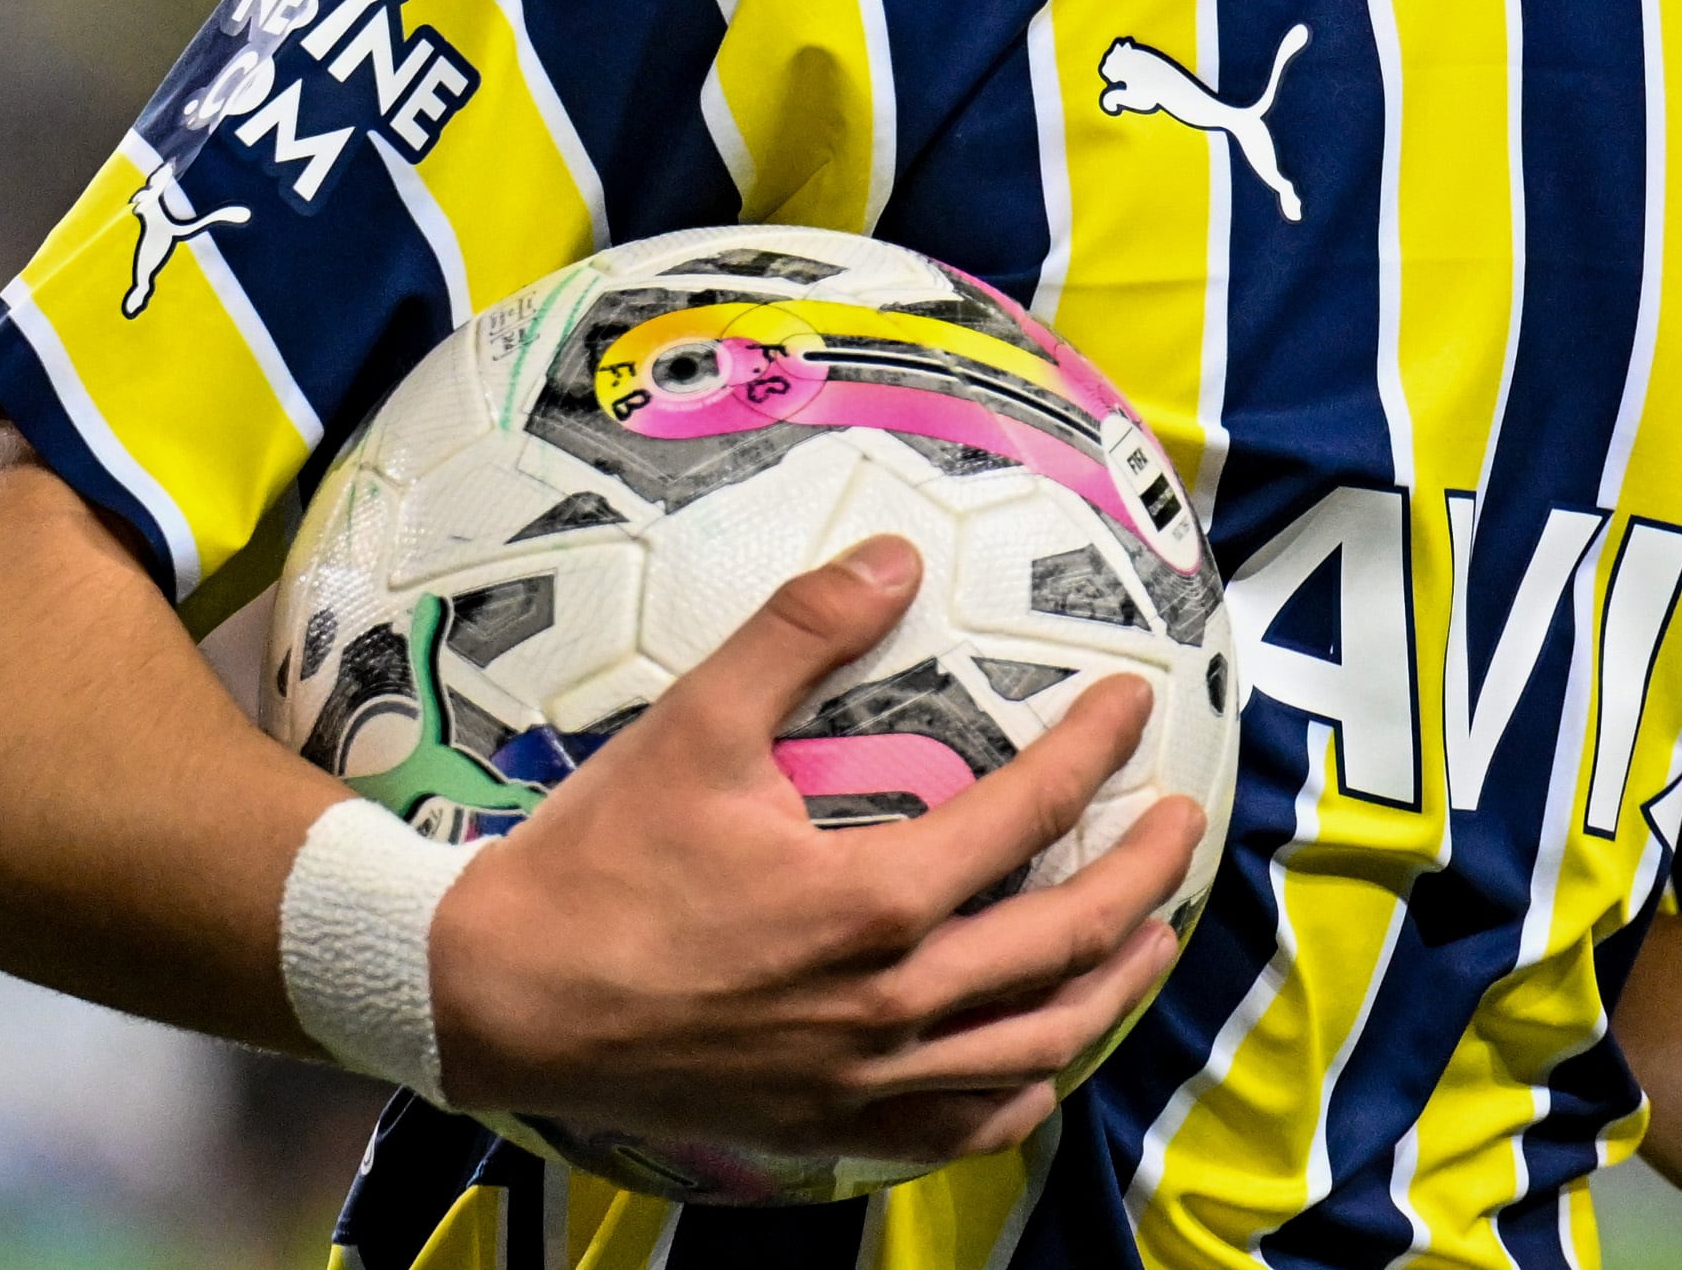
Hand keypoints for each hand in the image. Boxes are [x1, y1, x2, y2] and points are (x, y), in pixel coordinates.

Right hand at [427, 534, 1203, 1163]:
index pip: (1028, 816)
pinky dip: (1022, 1091)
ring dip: (1109, 985)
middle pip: (1065, 943)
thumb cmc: (595, 862)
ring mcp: (866, 1082)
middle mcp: (890, 1008)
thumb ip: (800, 632)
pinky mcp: (830, 1127)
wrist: (500, 999)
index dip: (1094, 753)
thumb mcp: (694, 723)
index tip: (1131, 703)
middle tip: (1182, 822)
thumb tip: (892, 554)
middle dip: (1142, 877)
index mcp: (871, 906)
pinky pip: (962, 1127)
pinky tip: (1043, 1060)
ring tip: (1149, 934)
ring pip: (1036, 1046)